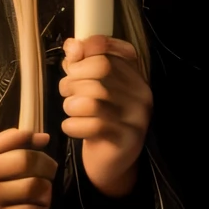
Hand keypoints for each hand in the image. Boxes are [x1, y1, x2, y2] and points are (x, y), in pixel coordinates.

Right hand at [0, 128, 56, 208]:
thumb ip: (3, 152)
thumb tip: (43, 138)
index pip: (12, 136)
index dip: (33, 137)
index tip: (43, 142)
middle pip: (27, 160)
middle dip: (47, 164)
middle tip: (50, 171)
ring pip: (35, 186)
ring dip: (46, 190)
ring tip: (42, 193)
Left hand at [60, 35, 152, 196]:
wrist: (111, 163)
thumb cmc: (98, 120)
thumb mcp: (90, 89)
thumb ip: (81, 65)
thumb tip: (72, 44)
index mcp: (136, 77)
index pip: (118, 49)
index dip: (90, 49)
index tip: (74, 62)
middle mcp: (141, 94)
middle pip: (100, 68)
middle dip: (73, 78)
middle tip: (67, 93)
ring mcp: (136, 118)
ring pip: (92, 98)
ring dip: (70, 104)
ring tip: (71, 111)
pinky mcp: (125, 140)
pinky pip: (91, 125)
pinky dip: (72, 125)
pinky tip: (73, 128)